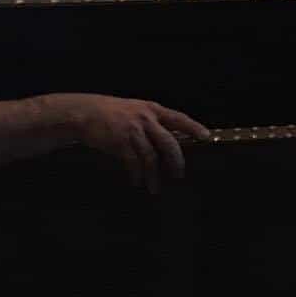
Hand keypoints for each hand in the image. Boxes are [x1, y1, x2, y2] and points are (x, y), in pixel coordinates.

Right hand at [53, 95, 210, 193]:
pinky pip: (133, 162)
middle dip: (176, 160)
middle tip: (179, 174)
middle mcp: (146, 118)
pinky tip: (137, 181)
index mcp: (152, 109)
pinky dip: (137, 174)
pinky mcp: (121, 142)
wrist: (88, 112)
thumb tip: (167, 142)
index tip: (207, 137)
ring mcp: (134, 130)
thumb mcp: (136, 110)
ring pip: (151, 156)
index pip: (179, 118)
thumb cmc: (113, 113)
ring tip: (155, 187)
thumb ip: (151, 122)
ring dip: (154, 174)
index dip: (194, 127)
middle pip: (168, 142)